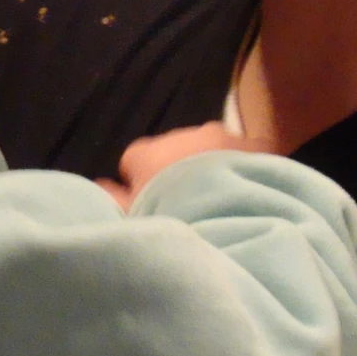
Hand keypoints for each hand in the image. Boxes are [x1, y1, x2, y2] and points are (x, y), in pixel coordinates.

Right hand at [98, 121, 245, 207]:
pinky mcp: (254, 144)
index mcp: (145, 154)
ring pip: (211, 148)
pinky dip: (248, 165)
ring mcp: (219, 137)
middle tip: (188, 205)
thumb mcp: (132, 217)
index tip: (151, 205)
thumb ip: (112, 199)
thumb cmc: (170, 219)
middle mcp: (181, 136)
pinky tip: (253, 189)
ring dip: (212, 165)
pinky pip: (250, 150)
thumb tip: (102, 187)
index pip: (134, 161)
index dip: (142, 183)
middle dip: (179, 171)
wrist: (225, 215)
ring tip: (221, 199)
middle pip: (174, 151)